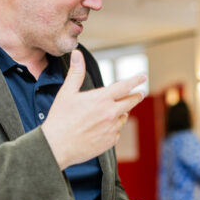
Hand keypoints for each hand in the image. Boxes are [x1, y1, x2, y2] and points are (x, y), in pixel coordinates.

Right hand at [43, 50, 145, 169]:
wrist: (56, 146)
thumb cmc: (60, 119)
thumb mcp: (67, 92)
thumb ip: (76, 72)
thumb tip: (77, 54)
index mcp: (101, 99)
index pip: (125, 86)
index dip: (136, 80)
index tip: (143, 77)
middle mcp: (110, 113)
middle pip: (131, 102)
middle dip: (136, 96)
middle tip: (139, 94)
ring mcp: (111, 128)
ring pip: (124, 117)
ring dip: (122, 113)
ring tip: (113, 112)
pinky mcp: (109, 141)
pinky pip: (117, 132)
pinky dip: (113, 128)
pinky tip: (103, 128)